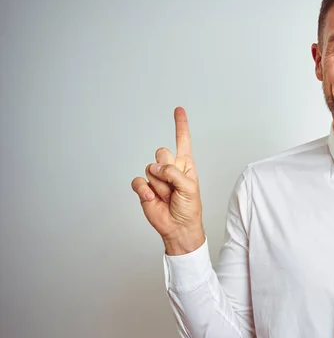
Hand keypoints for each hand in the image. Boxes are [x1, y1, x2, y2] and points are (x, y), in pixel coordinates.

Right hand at [131, 107, 204, 254]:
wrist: (178, 227)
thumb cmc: (189, 208)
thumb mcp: (190, 188)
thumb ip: (174, 173)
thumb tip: (155, 167)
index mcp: (185, 165)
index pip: (182, 140)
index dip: (180, 125)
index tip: (178, 109)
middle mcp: (170, 168)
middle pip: (162, 152)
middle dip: (167, 169)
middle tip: (174, 186)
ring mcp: (156, 177)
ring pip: (150, 168)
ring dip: (160, 185)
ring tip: (167, 196)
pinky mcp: (144, 188)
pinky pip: (138, 180)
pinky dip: (145, 190)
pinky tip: (153, 199)